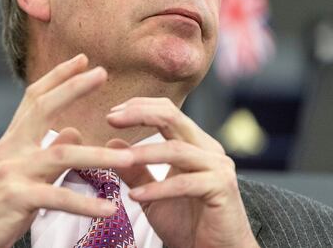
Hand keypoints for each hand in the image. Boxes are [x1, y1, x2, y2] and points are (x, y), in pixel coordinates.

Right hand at [0, 54, 134, 247]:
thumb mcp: (18, 173)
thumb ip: (47, 151)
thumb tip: (74, 131)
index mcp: (12, 141)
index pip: (34, 98)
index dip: (58, 76)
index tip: (83, 59)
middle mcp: (11, 150)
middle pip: (44, 109)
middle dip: (74, 88)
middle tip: (103, 73)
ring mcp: (12, 173)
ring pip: (61, 156)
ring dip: (99, 156)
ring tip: (130, 158)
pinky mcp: (16, 200)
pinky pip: (58, 199)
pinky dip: (86, 204)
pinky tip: (109, 208)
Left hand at [106, 98, 257, 247]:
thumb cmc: (187, 224)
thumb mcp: (152, 194)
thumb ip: (135, 170)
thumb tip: (111, 143)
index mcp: (194, 144)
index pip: (167, 112)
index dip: (138, 107)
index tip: (111, 115)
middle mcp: (208, 149)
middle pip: (173, 117)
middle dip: (139, 114)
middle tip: (111, 118)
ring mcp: (217, 167)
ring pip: (176, 149)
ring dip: (143, 153)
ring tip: (117, 159)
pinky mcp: (222, 187)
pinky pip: (185, 183)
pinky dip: (157, 189)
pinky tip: (134, 196)